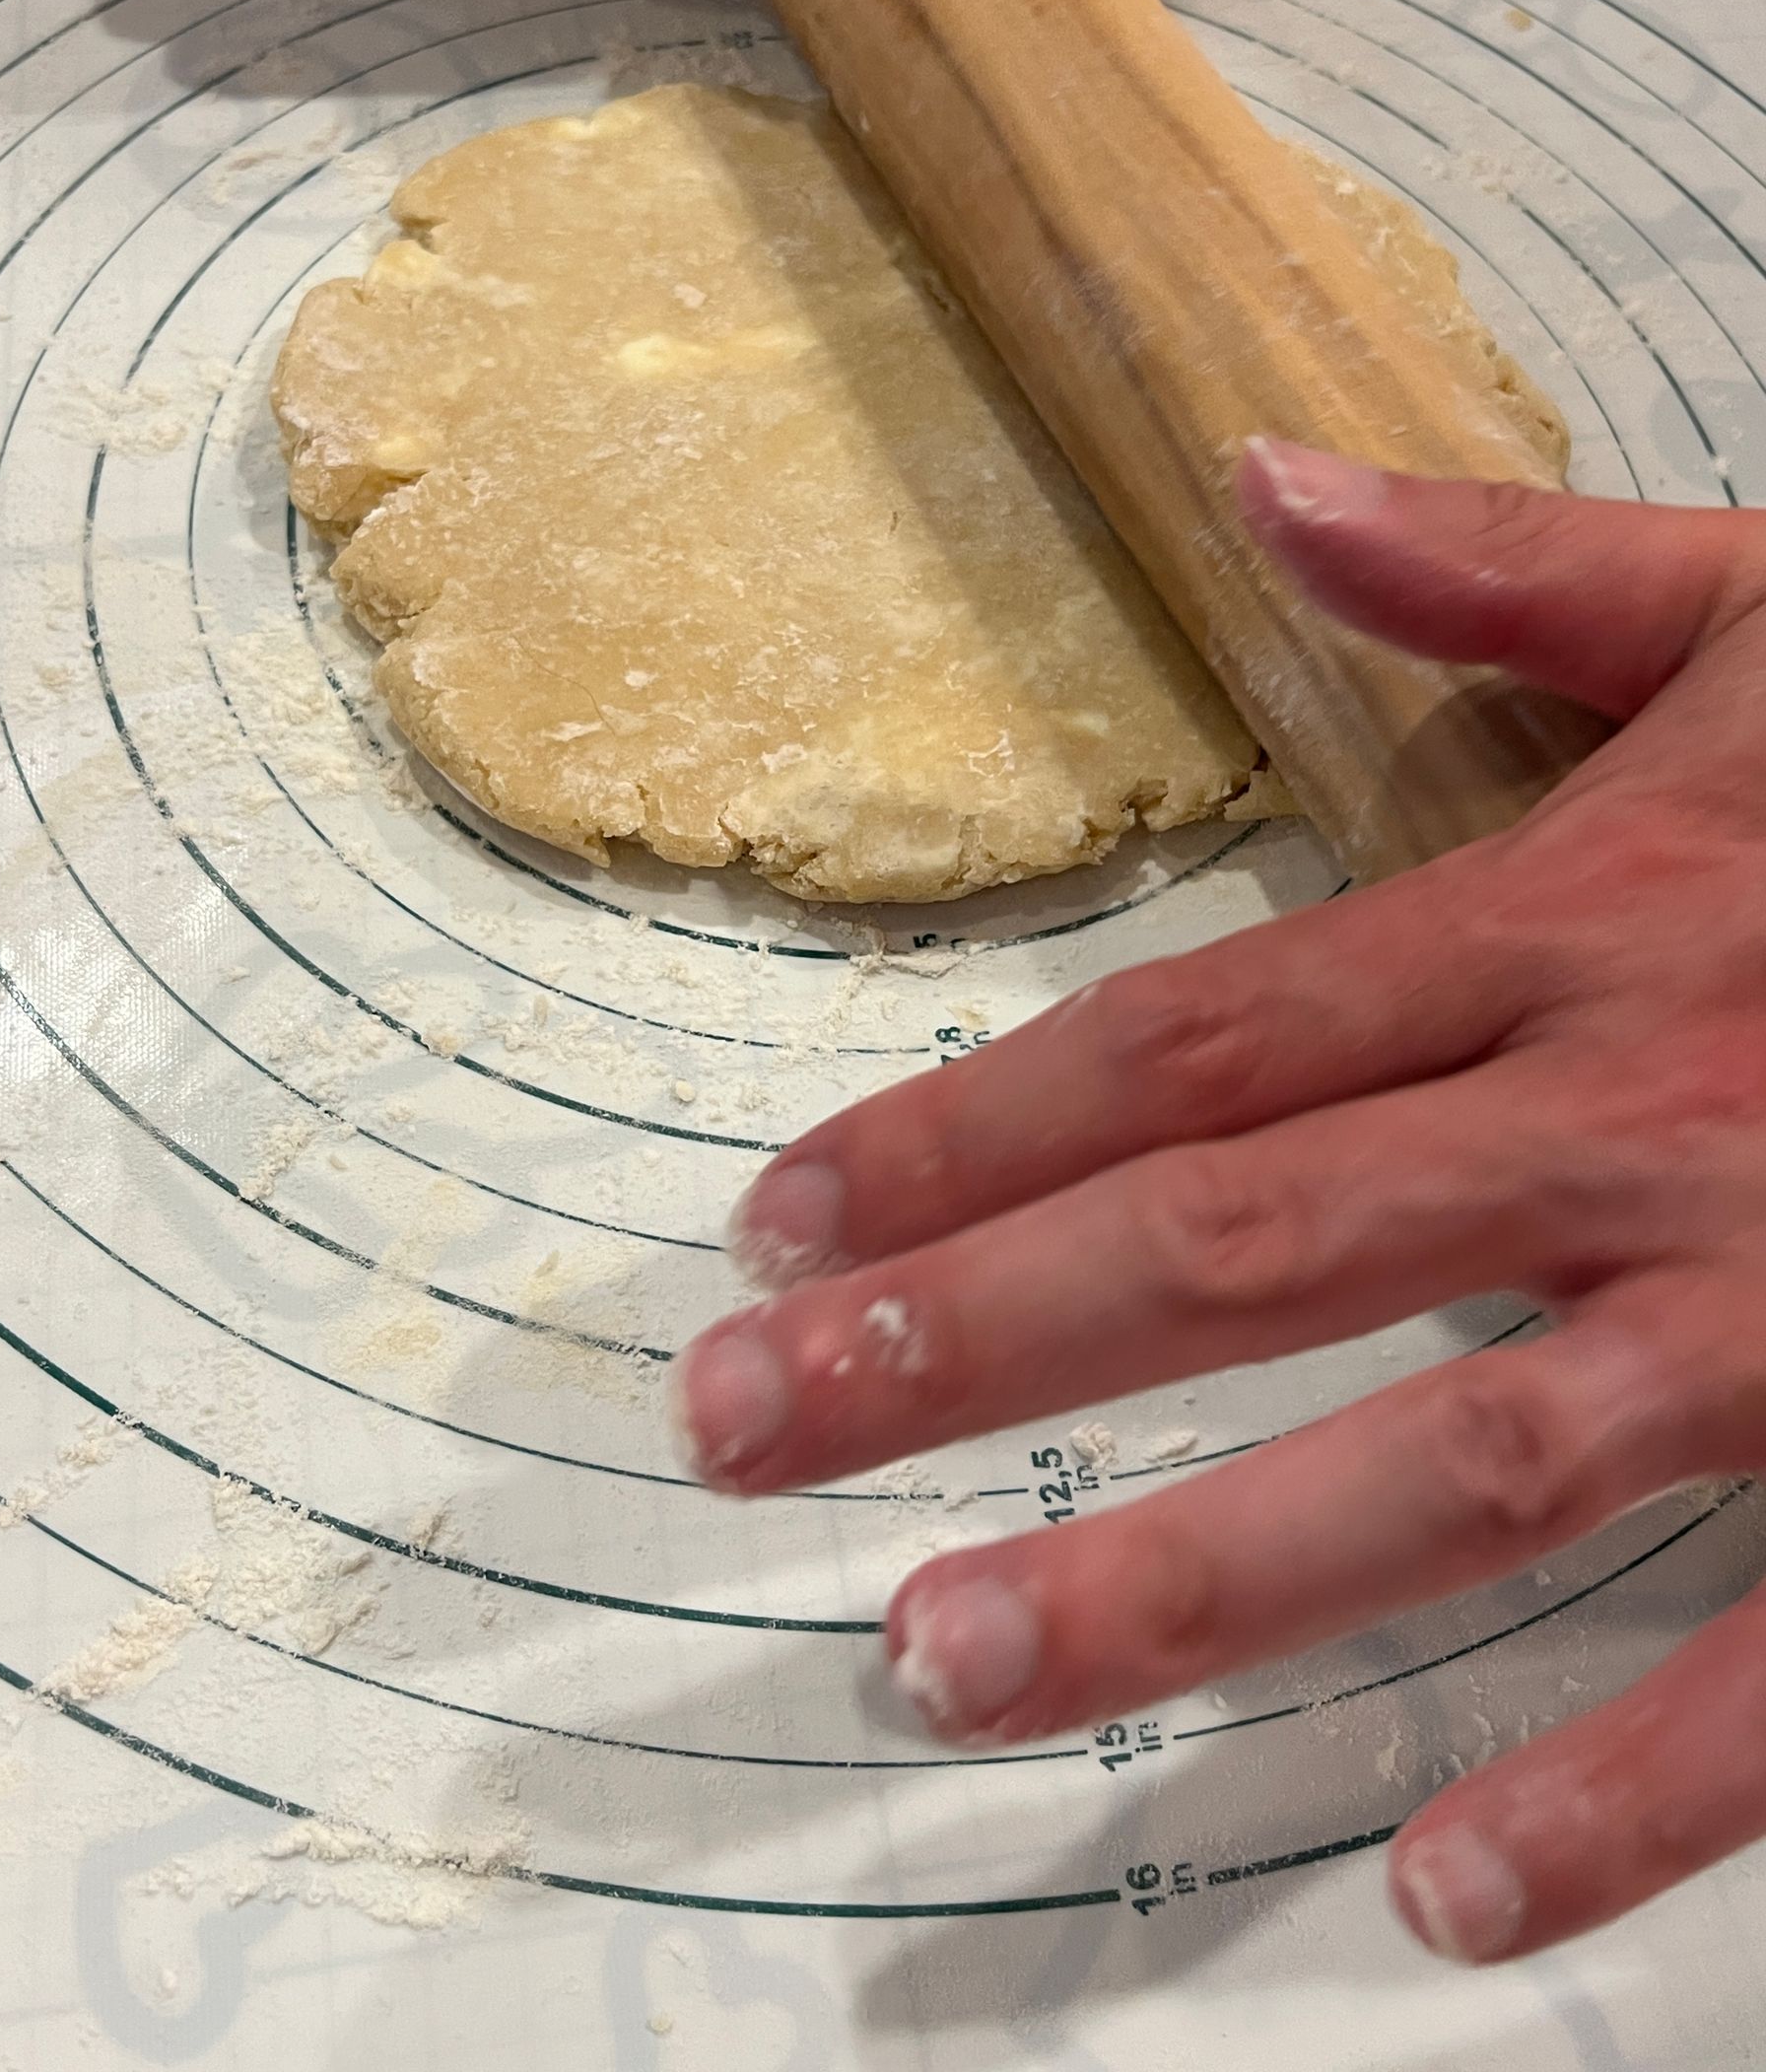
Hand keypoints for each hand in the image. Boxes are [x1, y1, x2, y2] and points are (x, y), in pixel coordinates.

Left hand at [672, 439, 1765, 1965]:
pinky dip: (1634, 1791)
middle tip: (734, 1428)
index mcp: (1578, 922)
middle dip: (970, 1342)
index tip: (778, 1219)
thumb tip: (1265, 477)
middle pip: (1246, 1243)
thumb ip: (1512, 564)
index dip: (972, 1128)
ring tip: (940, 1662)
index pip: (1204, 1040)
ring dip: (1185, 1578)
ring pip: (1453, 1459)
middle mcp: (1641, 1112)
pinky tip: (1442, 1896)